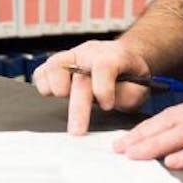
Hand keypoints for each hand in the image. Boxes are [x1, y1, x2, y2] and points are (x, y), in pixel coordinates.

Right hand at [33, 41, 150, 134]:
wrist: (121, 60)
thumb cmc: (130, 75)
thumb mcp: (140, 88)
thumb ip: (127, 96)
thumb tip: (106, 103)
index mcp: (114, 55)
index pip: (104, 66)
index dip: (104, 89)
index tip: (107, 106)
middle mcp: (90, 52)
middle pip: (78, 76)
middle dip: (77, 107)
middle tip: (77, 130)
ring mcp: (72, 56)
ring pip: (55, 67)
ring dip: (57, 89)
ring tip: (64, 101)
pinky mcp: (57, 64)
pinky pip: (42, 72)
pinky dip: (44, 86)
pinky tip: (55, 96)